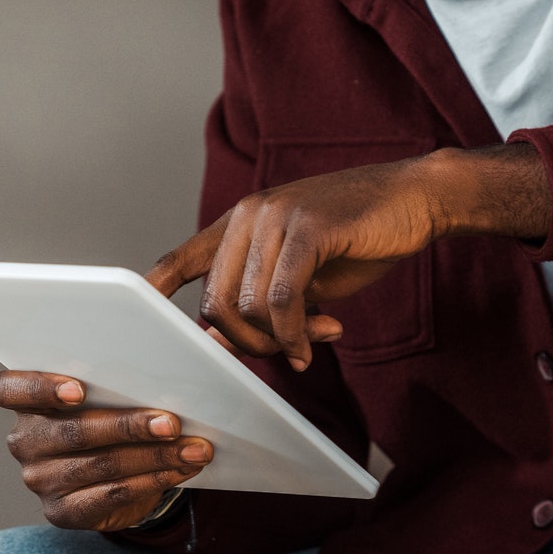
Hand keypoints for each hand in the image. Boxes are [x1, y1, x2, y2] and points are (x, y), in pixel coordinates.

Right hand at [0, 372, 213, 530]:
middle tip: (173, 422)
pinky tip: (181, 470)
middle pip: (73, 432)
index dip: (40, 388)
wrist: (116, 477)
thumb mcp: (111, 390)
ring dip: (155, 456)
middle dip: (129, 426)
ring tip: (194, 448)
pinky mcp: (63, 511)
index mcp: (26, 403)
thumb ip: (119, 367)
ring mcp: (41, 479)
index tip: (79, 389)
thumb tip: (167, 335)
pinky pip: (111, 495)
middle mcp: (25, 441)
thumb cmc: (111, 416)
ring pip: (101, 465)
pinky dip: (153, 481)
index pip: (9, 390)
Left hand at [147, 142, 551, 370]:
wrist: (417, 200)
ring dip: (277, 341)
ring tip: (309, 344)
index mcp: (243, 221)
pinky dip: (295, 332)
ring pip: (248, 306)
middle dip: (247, 342)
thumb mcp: (306, 272)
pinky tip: (315, 341)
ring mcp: (277, 217)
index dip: (157, 284)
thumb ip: (268, 299)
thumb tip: (234, 342)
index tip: (136, 307)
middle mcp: (250, 214)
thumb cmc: (361, 237)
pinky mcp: (308, 229)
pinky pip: (282, 299)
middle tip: (284, 353)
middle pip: (216, 301)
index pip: (186, 254)